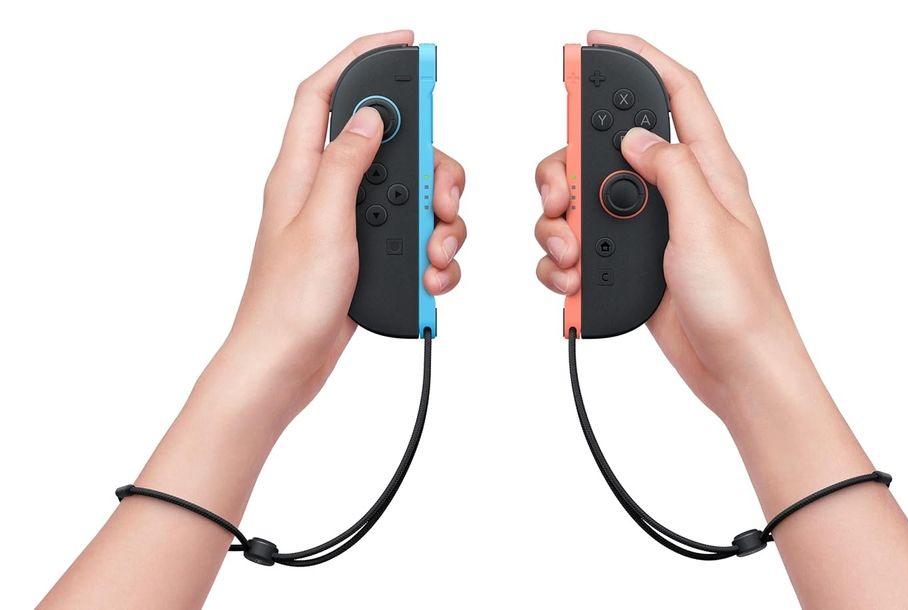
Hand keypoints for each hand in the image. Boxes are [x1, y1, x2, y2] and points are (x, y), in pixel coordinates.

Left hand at [222, 31, 465, 421]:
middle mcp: (325, 192)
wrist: (286, 365)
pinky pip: (412, 236)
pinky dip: (431, 253)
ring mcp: (349, 224)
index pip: (326, 94)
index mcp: (300, 172)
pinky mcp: (368, 255)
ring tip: (434, 253)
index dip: (360, 58)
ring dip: (436, 221)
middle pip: (390, 146)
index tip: (403, 44)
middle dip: (428, 164)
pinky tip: (429, 276)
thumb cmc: (287, 303)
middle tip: (443, 193)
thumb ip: (346, 164)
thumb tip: (371, 116)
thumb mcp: (322, 224)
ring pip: (410, 194)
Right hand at [535, 31, 802, 419]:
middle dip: (568, 164)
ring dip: (561, 223)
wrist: (735, 368)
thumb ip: (669, 171)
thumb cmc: (740, 303)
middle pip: (605, 148)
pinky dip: (562, 260)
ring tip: (572, 254)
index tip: (595, 41)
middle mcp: (674, 192)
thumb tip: (637, 138)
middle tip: (559, 190)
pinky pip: (580, 244)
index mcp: (707, 170)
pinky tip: (573, 279)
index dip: (637, 56)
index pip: (675, 92)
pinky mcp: (628, 262)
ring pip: (582, 198)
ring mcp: (648, 228)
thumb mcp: (705, 225)